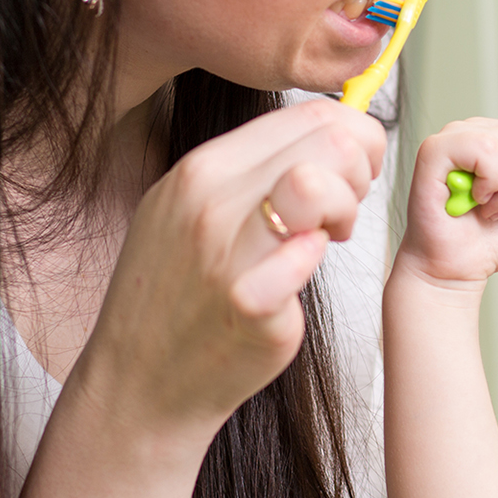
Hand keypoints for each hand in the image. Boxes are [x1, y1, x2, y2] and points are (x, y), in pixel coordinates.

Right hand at [75, 97, 385, 444]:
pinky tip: (299, 275)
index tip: (353, 171)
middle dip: (359, 173)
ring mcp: (227, 251)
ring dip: (346, 209)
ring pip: (322, 184)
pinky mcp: (250, 305)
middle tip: (340, 213)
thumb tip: (330, 136)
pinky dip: (315, 260)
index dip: (353, 137)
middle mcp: (210, 200)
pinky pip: (306, 256)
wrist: (138, 382)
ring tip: (327, 237)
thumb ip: (254, 172)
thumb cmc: (180, 297)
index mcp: (202, 168)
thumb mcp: (192, 212)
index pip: (309, 115)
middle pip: (330, 141)